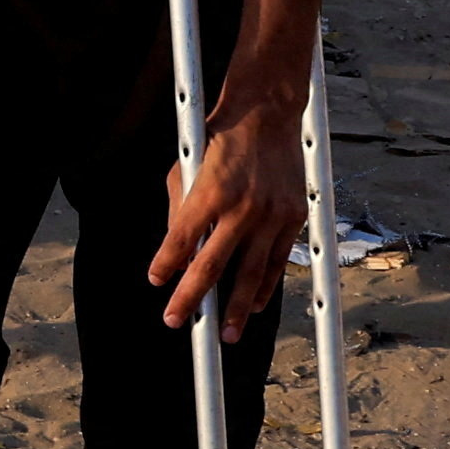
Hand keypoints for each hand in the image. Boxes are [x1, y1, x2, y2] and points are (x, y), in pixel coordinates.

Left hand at [149, 87, 309, 331]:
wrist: (266, 115)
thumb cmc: (217, 141)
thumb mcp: (184, 168)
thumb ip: (179, 210)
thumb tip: (176, 253)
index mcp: (209, 193)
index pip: (180, 240)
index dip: (167, 265)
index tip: (157, 284)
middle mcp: (241, 208)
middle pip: (212, 266)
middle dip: (193, 298)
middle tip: (177, 321)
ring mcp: (271, 215)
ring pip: (251, 273)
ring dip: (235, 308)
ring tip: (224, 334)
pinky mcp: (293, 216)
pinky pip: (276, 261)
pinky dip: (263, 287)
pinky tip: (251, 305)